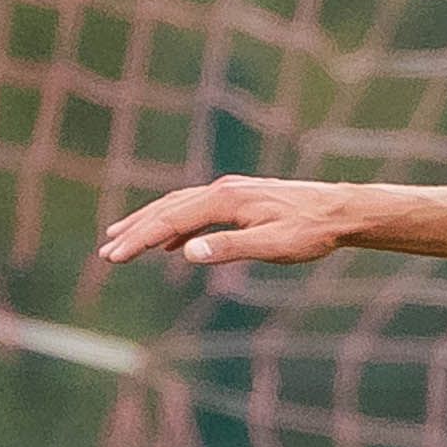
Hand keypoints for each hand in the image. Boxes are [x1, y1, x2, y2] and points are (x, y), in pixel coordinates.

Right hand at [96, 176, 368, 268]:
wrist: (340, 210)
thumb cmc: (310, 232)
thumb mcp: (272, 246)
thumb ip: (230, 248)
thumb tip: (187, 253)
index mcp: (225, 200)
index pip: (172, 219)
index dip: (140, 239)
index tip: (115, 257)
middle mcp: (222, 190)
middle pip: (168, 208)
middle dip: (136, 230)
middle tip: (106, 252)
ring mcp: (230, 193)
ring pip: (179, 205)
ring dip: (150, 223)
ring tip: (123, 240)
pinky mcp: (239, 200)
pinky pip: (196, 211)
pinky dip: (175, 224)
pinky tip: (170, 242)